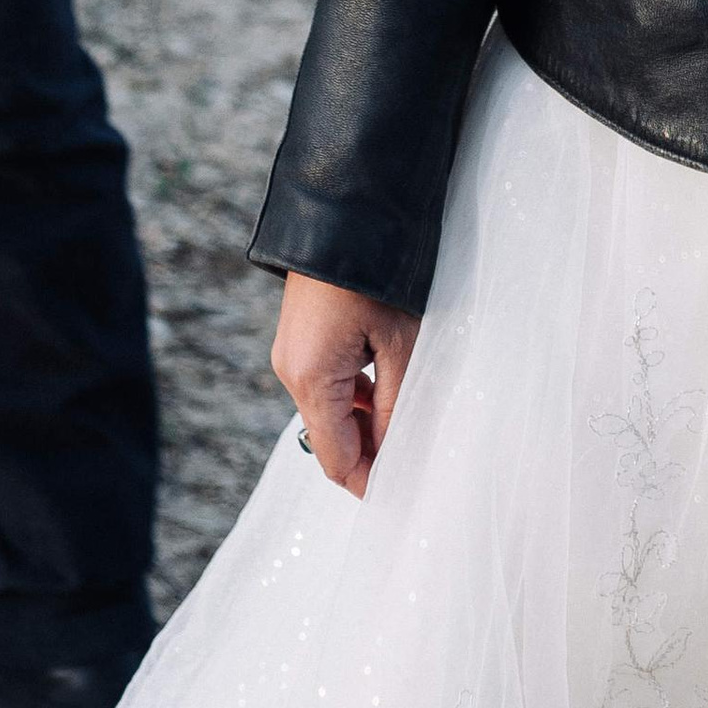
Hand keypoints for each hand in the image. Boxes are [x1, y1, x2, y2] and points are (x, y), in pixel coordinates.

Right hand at [272, 271, 419, 499]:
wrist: (344, 211)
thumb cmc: (377, 275)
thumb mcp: (400, 344)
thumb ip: (398, 407)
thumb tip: (398, 457)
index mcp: (311, 379)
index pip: (338, 460)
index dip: (370, 484)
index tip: (405, 497)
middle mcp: (291, 372)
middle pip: (331, 439)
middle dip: (371, 455)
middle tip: (417, 462)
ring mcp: (291, 354)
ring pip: (329, 412)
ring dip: (365, 426)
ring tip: (409, 424)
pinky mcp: (299, 339)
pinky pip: (325, 385)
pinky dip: (354, 399)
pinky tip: (387, 390)